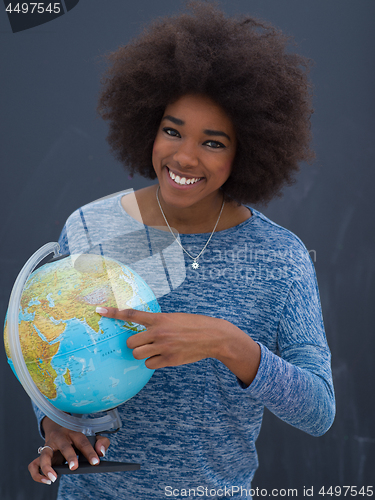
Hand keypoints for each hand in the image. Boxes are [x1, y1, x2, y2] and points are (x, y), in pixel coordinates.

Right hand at [28, 417, 109, 483]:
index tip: (96, 462)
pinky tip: (46, 480)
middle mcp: (60, 437)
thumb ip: (101, 441)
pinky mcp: (41, 456)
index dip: (89, 451)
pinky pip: (33, 465)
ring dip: (47, 466)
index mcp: (73, 432)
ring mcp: (48, 446)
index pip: (82, 441)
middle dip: (69, 456)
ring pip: (44, 454)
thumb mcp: (91, 436)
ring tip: (54, 478)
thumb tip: (102, 452)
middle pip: (64, 445)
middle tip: (75, 467)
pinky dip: (37, 474)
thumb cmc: (77, 437)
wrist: (59, 428)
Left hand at [96, 307, 260, 384]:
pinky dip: (154, 362)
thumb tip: (144, 332)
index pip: (131, 314)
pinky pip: (150, 364)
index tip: (99, 310)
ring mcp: (163, 346)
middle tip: (143, 343)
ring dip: (143, 354)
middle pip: (131, 343)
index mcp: (159, 318)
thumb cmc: (193, 325)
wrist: (213, 336)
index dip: (113, 313)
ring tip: (155, 350)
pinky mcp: (169, 359)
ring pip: (138, 355)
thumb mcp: (174, 318)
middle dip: (134, 345)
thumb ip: (158, 323)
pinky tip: (164, 357)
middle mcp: (159, 332)